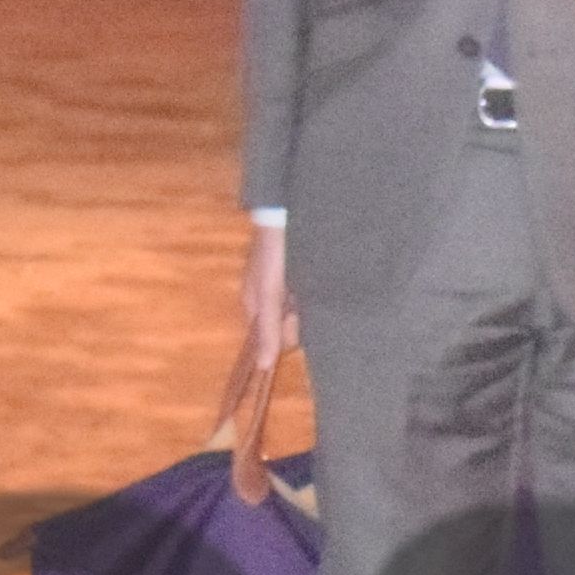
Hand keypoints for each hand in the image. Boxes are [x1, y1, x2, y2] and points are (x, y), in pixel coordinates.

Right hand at [222, 221, 295, 502]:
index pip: (271, 340)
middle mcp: (267, 297)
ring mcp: (280, 284)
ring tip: (317, 285)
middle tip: (307, 300)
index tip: (299, 324)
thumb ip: (269, 328)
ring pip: (297, 311)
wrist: (283, 206)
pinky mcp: (295, 271)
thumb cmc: (273, 251)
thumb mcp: (271, 292)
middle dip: (300, 320)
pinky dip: (311, 291)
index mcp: (254, 304)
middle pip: (286, 327)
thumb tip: (266, 367)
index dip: (288, 336)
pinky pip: (303, 293)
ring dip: (308, 305)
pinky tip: (320, 280)